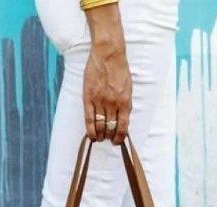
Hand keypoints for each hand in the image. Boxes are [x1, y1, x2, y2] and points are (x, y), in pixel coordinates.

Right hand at [83, 4, 131, 144]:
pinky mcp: (88, 97)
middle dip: (110, 137)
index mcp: (125, 102)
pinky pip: (89, 118)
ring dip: (100, 135)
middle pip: (110, 128)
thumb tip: (123, 119)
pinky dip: (90, 129)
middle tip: (108, 140)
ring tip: (99, 139)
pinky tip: (92, 136)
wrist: (109, 55)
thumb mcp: (128, 88)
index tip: (118, 141)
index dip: (120, 137)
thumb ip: (126, 104)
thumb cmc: (120, 70)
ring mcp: (100, 101)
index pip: (122, 126)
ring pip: (99, 125)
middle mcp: (113, 104)